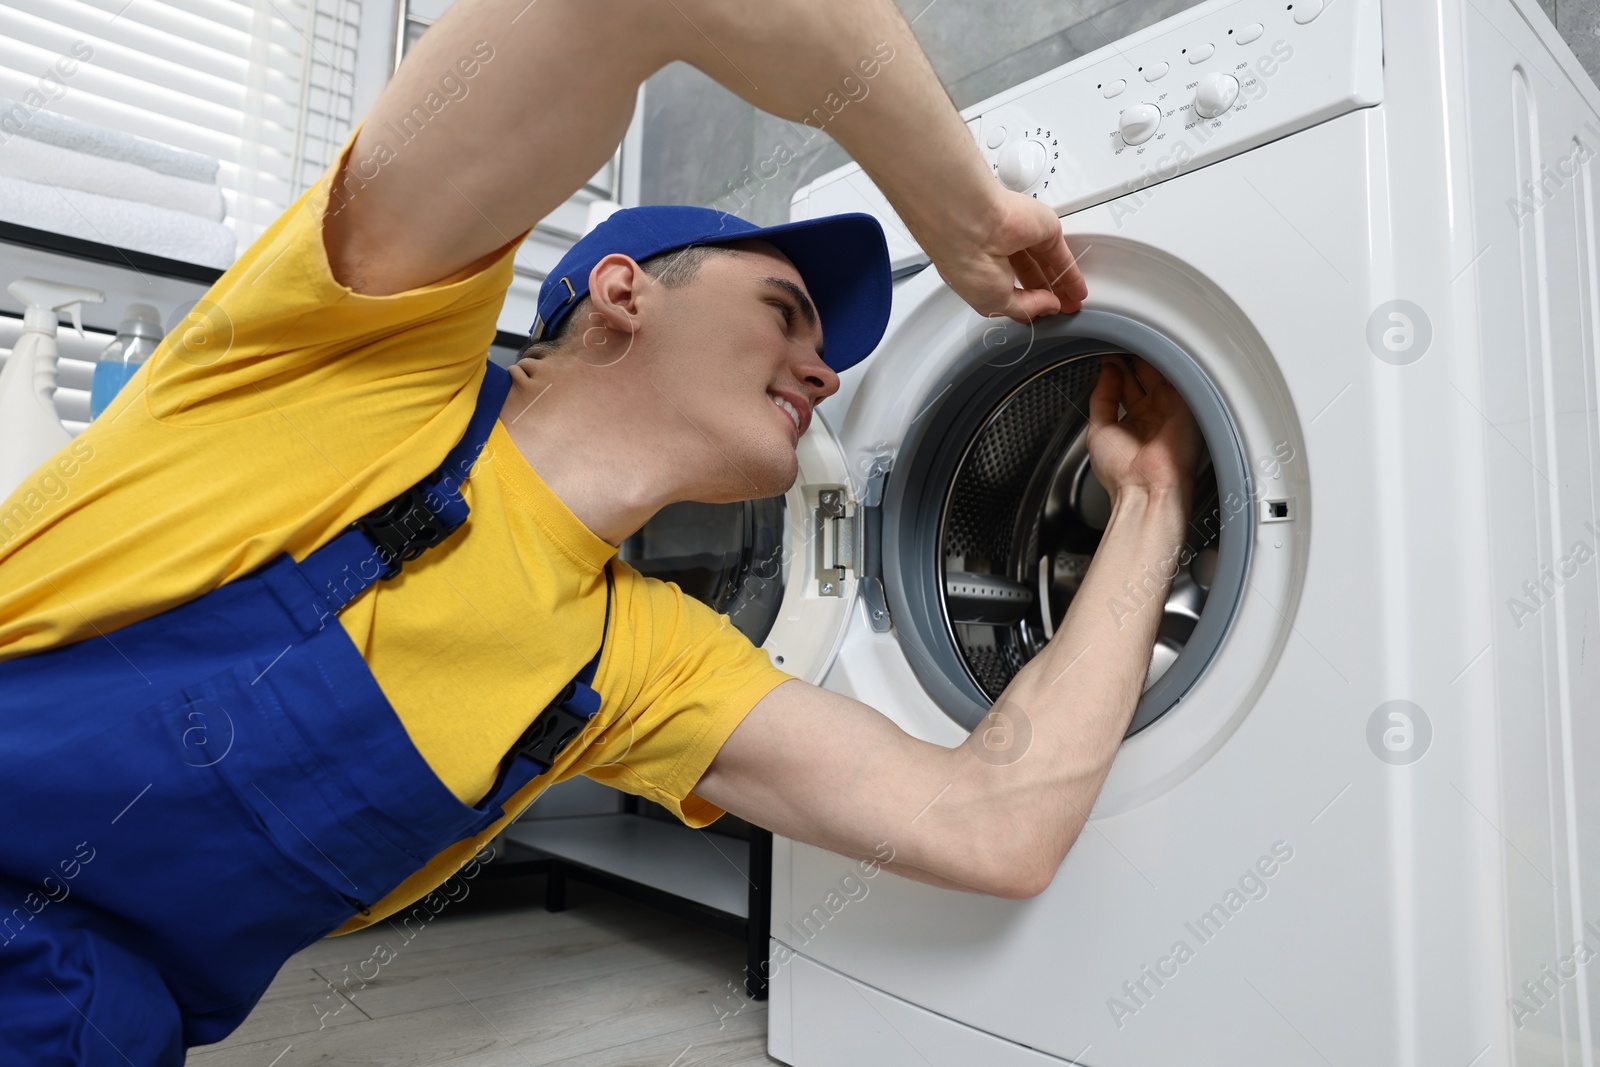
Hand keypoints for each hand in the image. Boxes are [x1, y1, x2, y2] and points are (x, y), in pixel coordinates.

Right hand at [922, 188, 1086, 322]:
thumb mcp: (995, 303)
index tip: (1040, 314)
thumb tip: (1048, 307)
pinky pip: (1062, 257)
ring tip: (1073, 301)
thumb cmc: (968, 261)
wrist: (973, 227)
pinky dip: (1071, 274)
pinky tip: (1078, 288)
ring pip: (1049, 266)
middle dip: (1047, 294)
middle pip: (1032, 276)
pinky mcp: (1044, 231)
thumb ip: (1025, 308)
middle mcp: (1003, 254)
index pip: (1011, 289)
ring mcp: (1024, 240)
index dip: (1026, 303)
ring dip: (1062, 285)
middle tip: (1061, 307)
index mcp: (983, 270)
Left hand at [1086, 356, 1202, 509]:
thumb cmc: (1123, 473)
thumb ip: (1102, 398)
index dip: (1114, 370)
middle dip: (1130, 359)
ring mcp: (1169, 408)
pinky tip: (1150, 346)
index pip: (1124, 388)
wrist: (1146, 488)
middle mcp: (1153, 415)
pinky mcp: (1185, 404)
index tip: (1106, 355)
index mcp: (1132, 424)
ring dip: (1146, 355)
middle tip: (1118, 342)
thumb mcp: (1098, 429)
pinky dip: (1164, 360)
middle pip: (1142, 376)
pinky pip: (1175, 374)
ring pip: (1158, 372)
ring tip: (1131, 338)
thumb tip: (1107, 372)